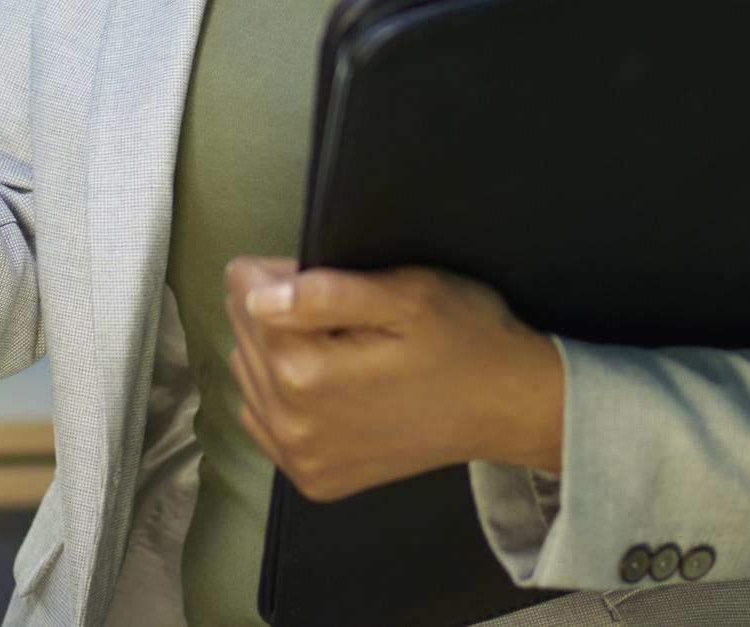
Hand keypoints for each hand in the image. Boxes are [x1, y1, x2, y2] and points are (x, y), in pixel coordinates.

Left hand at [222, 257, 564, 502]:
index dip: (286, 271)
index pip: (244, 290)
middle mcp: (293, 427)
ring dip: (281, 350)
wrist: (507, 406)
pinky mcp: (312, 478)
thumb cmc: (466, 339)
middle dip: (280, 309)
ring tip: (343, 347)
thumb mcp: (407, 295)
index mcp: (307, 376)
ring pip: (249, 371)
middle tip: (347, 312)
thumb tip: (257, 296)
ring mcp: (301, 459)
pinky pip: (264, 418)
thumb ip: (325, 293)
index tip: (332, 281)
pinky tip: (332, 383)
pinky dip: (285, 393)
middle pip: (242, 331)